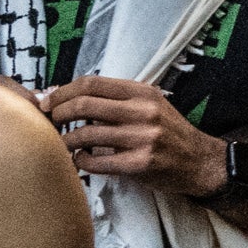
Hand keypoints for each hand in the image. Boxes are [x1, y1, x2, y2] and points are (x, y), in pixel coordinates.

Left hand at [42, 75, 226, 201]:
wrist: (201, 162)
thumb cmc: (169, 133)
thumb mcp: (150, 105)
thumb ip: (115, 100)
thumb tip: (64, 95)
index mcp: (143, 92)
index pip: (91, 83)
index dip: (62, 91)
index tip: (47, 102)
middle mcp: (144, 111)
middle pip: (84, 105)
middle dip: (57, 114)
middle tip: (49, 123)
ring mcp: (143, 138)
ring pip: (85, 134)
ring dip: (65, 141)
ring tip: (64, 144)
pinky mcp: (140, 163)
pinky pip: (96, 161)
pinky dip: (80, 161)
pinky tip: (81, 160)